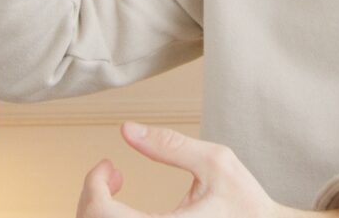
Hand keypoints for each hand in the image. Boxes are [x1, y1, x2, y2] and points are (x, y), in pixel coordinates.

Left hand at [76, 122, 284, 217]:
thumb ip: (170, 146)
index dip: (94, 185)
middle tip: (110, 173)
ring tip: (116, 187)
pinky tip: (124, 209)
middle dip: (92, 196)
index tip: (109, 166)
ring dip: (99, 211)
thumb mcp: (216, 162)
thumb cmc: (247, 204)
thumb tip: (126, 129)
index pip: (101, 215)